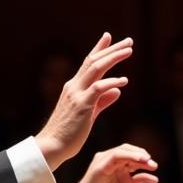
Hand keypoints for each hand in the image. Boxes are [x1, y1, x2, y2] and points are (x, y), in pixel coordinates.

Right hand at [35, 34, 132, 169]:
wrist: (53, 146)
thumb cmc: (69, 134)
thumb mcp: (89, 114)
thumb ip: (103, 101)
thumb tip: (118, 90)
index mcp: (74, 87)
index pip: (88, 63)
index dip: (99, 49)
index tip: (109, 36)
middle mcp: (74, 86)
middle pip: (94, 61)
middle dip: (112, 49)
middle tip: (128, 41)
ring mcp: (77, 95)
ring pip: (96, 68)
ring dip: (113, 58)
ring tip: (129, 51)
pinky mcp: (82, 106)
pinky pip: (98, 88)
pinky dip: (111, 82)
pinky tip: (124, 81)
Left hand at [74, 144, 157, 182]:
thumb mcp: (97, 172)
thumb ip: (109, 162)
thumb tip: (119, 155)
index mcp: (107, 158)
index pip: (122, 151)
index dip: (133, 154)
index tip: (142, 158)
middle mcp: (116, 163)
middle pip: (132, 155)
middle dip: (141, 156)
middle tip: (149, 161)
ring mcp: (122, 173)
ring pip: (137, 165)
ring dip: (146, 165)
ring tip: (154, 167)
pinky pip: (140, 178)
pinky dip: (147, 178)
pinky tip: (154, 180)